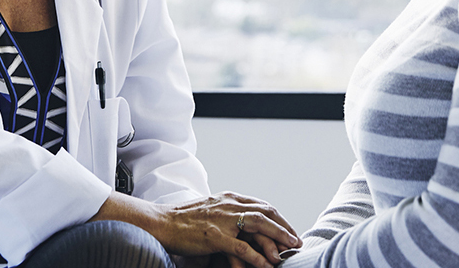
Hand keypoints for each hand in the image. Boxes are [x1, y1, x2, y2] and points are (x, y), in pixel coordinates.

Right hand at [156, 192, 300, 267]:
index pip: (262, 205)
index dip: (279, 218)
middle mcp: (229, 204)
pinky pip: (241, 248)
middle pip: (266, 212)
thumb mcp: (211, 208)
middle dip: (284, 227)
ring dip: (277, 238)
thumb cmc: (184, 219)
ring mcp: (222, 220)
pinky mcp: (214, 236)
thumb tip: (245, 223)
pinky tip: (265, 266)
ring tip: (288, 250)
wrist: (161, 222)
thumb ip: (229, 213)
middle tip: (296, 241)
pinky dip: (256, 257)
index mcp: (229, 198)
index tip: (289, 230)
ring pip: (258, 225)